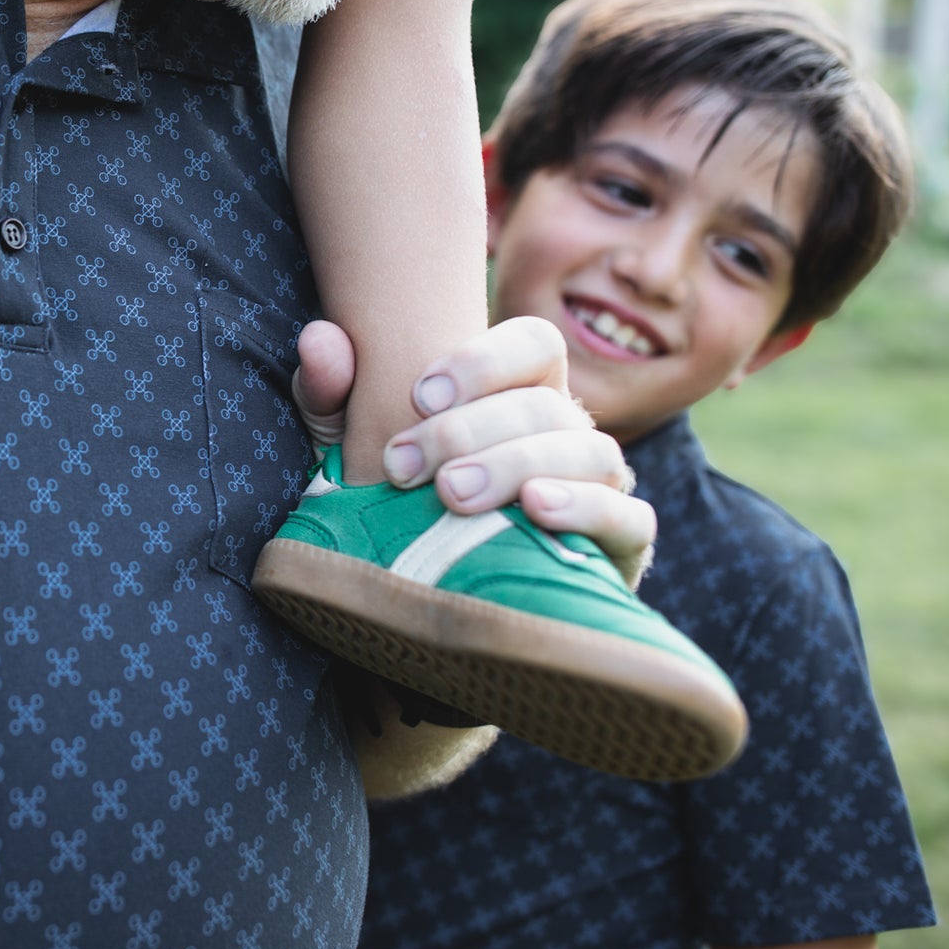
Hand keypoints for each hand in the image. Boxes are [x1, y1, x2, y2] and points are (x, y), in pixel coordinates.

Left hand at [293, 316, 654, 581]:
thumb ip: (329, 393)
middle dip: (470, 430)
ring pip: (590, 451)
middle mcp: (567, 433)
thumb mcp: (348, 449)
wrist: (424, 609)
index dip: (482, 361)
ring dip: (517, 465)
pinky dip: (588, 508)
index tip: (417, 396)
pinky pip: (629, 517)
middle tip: (406, 466)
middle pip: (546, 404)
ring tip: (454, 494)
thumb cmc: (395, 508)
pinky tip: (536, 510)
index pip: (534, 344)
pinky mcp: (622, 548)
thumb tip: (319, 338)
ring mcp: (600, 486)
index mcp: (519, 395)